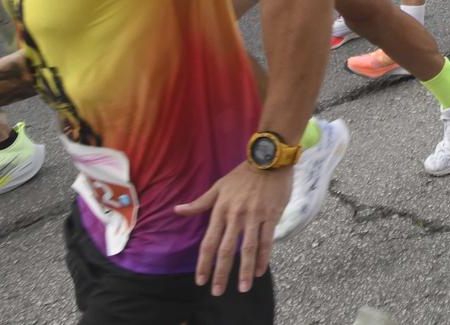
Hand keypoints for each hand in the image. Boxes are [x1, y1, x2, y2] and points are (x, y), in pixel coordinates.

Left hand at [176, 164, 290, 295]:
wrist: (269, 158)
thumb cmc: (243, 174)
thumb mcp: (218, 186)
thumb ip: (199, 203)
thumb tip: (177, 210)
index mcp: (221, 210)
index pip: (209, 242)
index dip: (204, 263)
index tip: (201, 280)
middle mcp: (236, 216)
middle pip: (226, 249)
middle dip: (221, 273)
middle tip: (217, 292)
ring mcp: (255, 216)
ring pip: (248, 248)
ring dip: (244, 269)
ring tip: (242, 288)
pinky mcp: (272, 214)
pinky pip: (267, 239)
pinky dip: (263, 256)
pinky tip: (260, 270)